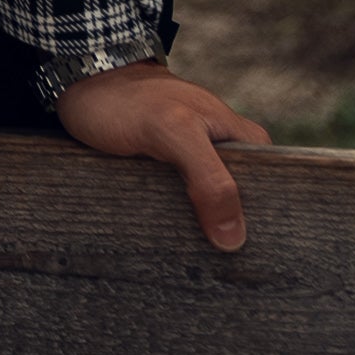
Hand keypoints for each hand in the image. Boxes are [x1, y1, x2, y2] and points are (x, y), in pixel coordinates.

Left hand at [54, 59, 270, 249]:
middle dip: (233, 237)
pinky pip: (182, 212)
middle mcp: (222, 153)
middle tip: (225, 272)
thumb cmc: (128, 99)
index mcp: (241, 139)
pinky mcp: (164, 177)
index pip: (273, 191)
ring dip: (203, 237)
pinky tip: (173, 251)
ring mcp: (193, 165)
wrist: (80, 82)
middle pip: (241, 209)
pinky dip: (178, 229)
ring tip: (199, 270)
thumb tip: (234, 237)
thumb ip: (209, 178)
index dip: (267, 225)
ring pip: (210, 214)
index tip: (260, 260)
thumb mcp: (173, 132)